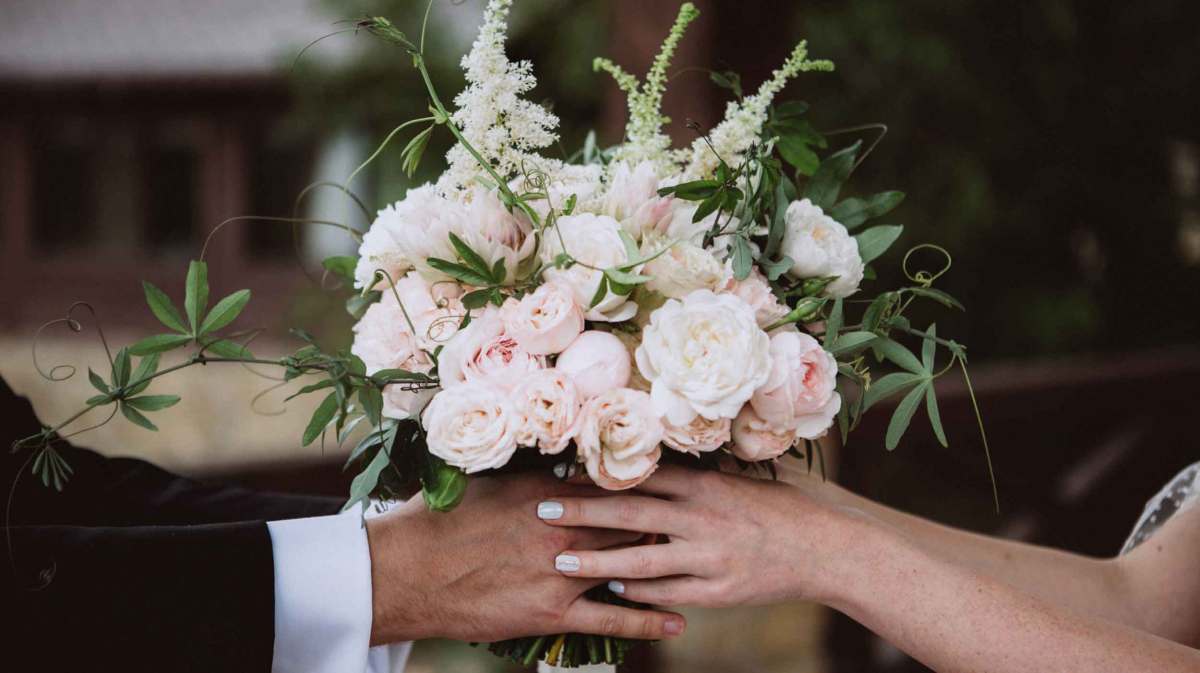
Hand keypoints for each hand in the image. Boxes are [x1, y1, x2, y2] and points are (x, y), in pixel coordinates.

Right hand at [366, 472, 686, 643]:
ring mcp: (560, 571)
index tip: (671, 481)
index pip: (610, 483)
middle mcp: (562, 527)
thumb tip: (561, 464)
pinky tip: (676, 622)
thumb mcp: (486, 484)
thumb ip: (530, 476)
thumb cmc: (439, 522)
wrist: (407, 572)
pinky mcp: (553, 612)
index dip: (643, 483)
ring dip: (661, 563)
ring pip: (628, 563)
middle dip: (661, 520)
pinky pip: (611, 618)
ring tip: (694, 563)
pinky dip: (647, 620)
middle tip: (693, 520)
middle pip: (630, 520)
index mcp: (546, 492)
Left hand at [536, 464, 867, 607]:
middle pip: (630, 513)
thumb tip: (662, 455)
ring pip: (641, 559)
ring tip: (561, 561)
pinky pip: (668, 591)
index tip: (564, 472)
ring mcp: (710, 557)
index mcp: (707, 483)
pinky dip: (638, 590)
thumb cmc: (788, 504)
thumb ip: (703, 471)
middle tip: (544, 510)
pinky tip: (613, 587)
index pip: (642, 475)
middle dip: (583, 512)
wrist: (830, 547)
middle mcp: (703, 517)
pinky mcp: (719, 591)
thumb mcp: (745, 476)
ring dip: (596, 561)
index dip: (600, 474)